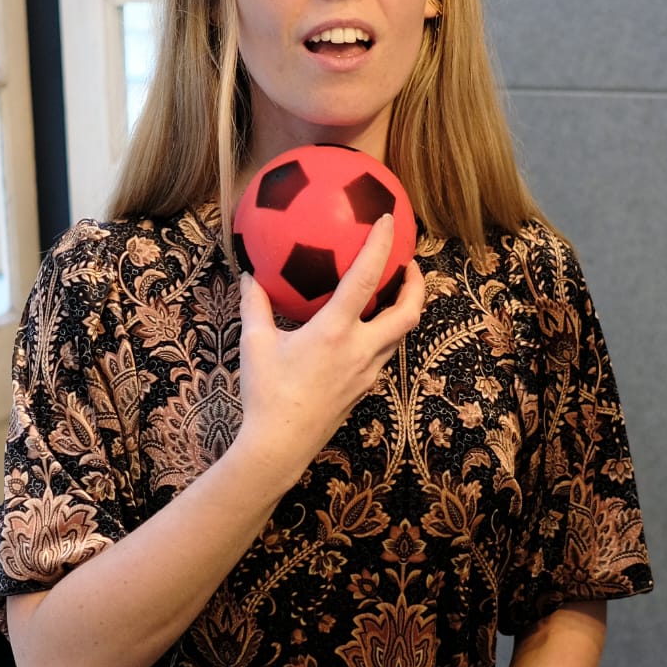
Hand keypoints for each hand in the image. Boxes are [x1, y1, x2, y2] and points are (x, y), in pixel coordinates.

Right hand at [234, 214, 424, 491]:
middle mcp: (361, 350)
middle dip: (416, 285)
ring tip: (396, 292)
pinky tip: (366, 329)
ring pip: (399, 335)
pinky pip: (382, 354)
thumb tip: (250, 276)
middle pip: (408, 313)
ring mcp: (367, 372)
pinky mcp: (364, 388)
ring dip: (403, 310)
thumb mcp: (255, 344)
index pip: (366, 279)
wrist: (281, 446)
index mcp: (335, 332)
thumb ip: (255, 305)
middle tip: (410, 264)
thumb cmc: (266, 394)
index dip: (381, 246)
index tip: (390, 220)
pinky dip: (383, 334)